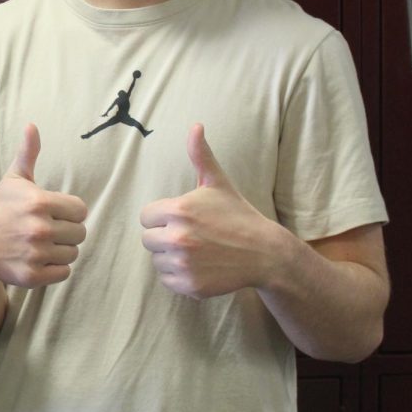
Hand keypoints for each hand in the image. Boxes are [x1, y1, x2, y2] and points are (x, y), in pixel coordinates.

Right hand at [0, 123, 87, 287]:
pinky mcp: (32, 276)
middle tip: (46, 230)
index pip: (81, 210)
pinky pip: (64, 273)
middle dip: (66, 232)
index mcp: (40, 202)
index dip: (69, 212)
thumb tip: (32, 125)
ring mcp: (36, 254)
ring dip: (61, 250)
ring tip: (41, 244)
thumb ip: (28, 153)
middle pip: (80, 233)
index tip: (53, 213)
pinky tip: (38, 258)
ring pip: (73, 254)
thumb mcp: (13, 180)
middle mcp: (39, 228)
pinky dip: (55, 269)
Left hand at [140, 124, 281, 298]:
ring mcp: (183, 264)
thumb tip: (196, 125)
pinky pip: (167, 280)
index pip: (146, 217)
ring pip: (157, 261)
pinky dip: (180, 277)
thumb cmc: (237, 215)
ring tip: (198, 251)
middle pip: (148, 239)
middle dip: (165, 237)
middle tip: (192, 236)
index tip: (184, 219)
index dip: (162, 217)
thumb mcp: (218, 183)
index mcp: (178, 210)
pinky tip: (201, 267)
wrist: (265, 254)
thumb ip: (200, 155)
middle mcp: (177, 237)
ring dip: (171, 257)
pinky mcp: (189, 286)